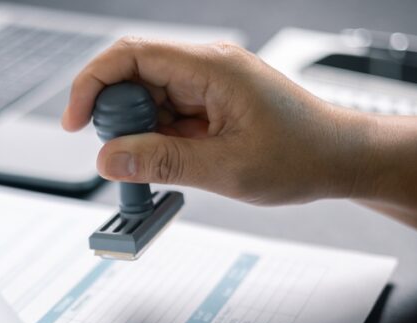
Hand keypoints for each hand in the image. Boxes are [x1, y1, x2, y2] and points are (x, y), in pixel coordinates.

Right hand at [63, 37, 372, 204]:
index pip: (132, 56)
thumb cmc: (302, 156)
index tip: (75, 122)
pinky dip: (157, 142)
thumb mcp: (227, 168)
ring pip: (148, 101)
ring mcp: (208, 86)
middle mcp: (207, 68)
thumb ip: (163, 163)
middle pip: (133, 77)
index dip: (92, 84)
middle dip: (116, 118)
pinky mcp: (211, 105)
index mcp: (212, 68)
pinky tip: (168, 166)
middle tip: (121, 160)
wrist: (341, 159)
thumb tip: (109, 159)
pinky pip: (168, 117)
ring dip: (138, 135)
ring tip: (152, 173)